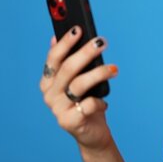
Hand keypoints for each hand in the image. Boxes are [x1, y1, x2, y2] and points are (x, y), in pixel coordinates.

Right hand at [40, 26, 117, 150]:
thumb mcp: (79, 80)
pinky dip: (99, 102)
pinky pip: (88, 105)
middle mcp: (49, 94)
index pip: (53, 58)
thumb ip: (73, 61)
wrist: (91, 132)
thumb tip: (68, 34)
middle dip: (85, 53)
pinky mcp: (69, 122)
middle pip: (67, 68)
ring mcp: (58, 109)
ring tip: (114, 68)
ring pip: (78, 85)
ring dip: (98, 73)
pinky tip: (104, 102)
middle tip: (102, 42)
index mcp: (48, 81)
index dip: (65, 43)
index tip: (78, 29)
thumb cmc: (86, 101)